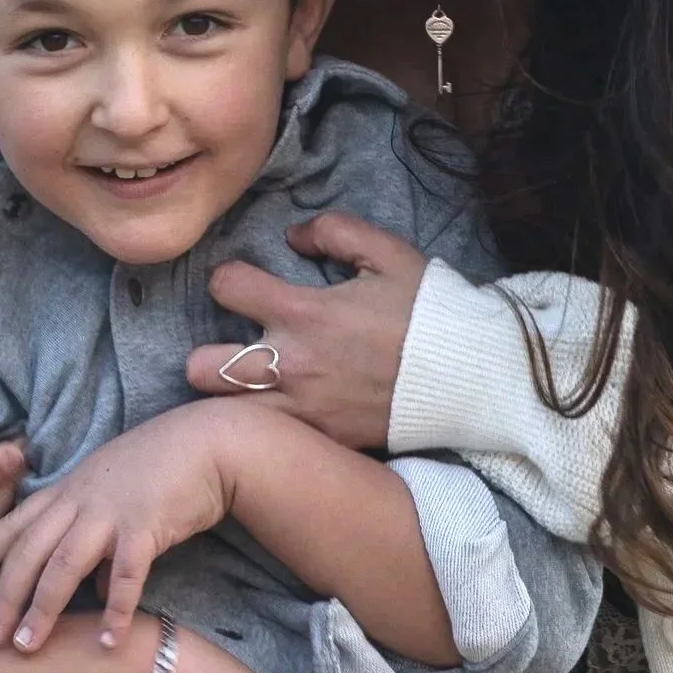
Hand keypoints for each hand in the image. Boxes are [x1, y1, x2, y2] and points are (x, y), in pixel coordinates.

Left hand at [0, 402, 240, 651]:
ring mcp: (111, 511)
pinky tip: (107, 640)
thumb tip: (92, 588)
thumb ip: (93, 536)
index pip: (15, 522)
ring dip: (42, 608)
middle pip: (29, 550)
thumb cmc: (160, 469)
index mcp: (69, 489)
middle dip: (4, 594)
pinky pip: (126, 574)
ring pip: (63, 563)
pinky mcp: (146, 524)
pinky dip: (115, 609)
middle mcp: (81, 499)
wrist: (207, 443)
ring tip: (26, 646)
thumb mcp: (112, 497)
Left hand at [185, 214, 424, 449]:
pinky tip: (280, 417)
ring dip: (229, 399)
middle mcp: (292, 364)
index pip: (225, 287)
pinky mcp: (323, 440)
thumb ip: (334, 231)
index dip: (228, 279)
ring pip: (227, 415)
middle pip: (202, 367)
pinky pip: (273, 441)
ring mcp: (304, 410)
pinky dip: (268, 428)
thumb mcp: (387, 253)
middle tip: (230, 350)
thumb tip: (293, 237)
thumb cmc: (428, 311)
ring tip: (246, 390)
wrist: (470, 376)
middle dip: (206, 355)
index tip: (242, 284)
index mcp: (304, 313)